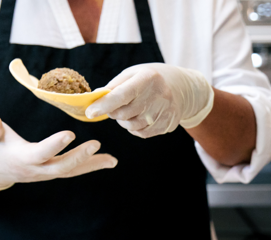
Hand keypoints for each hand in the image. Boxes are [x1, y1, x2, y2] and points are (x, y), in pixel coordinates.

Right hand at [0, 114, 117, 190]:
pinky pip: (74, 171)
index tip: (70, 134)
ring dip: (92, 165)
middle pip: (61, 167)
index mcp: (22, 159)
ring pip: (72, 171)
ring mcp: (46, 174)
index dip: (55, 145)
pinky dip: (91, 166)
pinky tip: (109, 161)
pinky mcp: (53, 172)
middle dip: (79, 157)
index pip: (41, 153)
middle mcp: (37, 170)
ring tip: (112, 160)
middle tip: (96, 144)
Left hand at [85, 63, 213, 137]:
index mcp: (147, 78)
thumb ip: (114, 87)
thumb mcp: (132, 74)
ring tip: (130, 110)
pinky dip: (135, 128)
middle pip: (124, 113)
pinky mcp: (167, 125)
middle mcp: (158, 95)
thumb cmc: (149, 79)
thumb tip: (94, 100)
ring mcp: (164, 112)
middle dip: (113, 112)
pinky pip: (141, 133)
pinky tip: (140, 117)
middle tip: (115, 105)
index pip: (122, 95)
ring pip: (132, 126)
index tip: (90, 112)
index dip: (104, 105)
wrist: (180, 87)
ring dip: (124, 121)